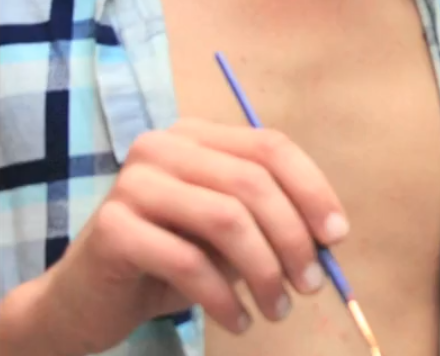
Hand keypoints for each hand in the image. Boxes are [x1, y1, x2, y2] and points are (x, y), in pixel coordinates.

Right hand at [35, 120, 347, 355]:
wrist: (84, 299)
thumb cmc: (170, 259)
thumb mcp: (229, 234)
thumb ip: (273, 221)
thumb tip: (330, 237)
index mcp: (198, 136)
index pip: (271, 147)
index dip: (313, 190)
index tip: (337, 236)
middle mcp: (163, 146)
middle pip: (253, 182)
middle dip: (293, 238)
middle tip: (312, 284)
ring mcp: (133, 182)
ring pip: (226, 219)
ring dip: (264, 271)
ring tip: (278, 309)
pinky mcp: (112, 227)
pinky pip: (187, 261)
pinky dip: (223, 297)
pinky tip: (239, 321)